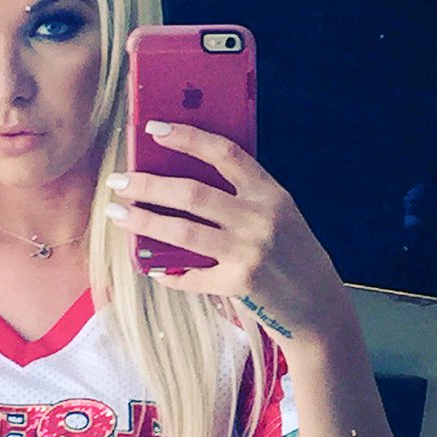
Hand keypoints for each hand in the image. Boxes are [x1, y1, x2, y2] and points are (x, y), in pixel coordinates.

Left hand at [105, 121, 344, 344]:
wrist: (318, 307)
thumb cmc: (294, 257)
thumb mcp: (280, 216)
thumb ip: (244, 198)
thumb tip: (185, 184)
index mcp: (270, 193)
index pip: (224, 153)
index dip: (187, 137)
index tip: (155, 129)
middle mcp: (260, 219)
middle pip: (192, 192)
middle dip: (148, 184)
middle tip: (119, 181)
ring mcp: (249, 252)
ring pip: (183, 230)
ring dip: (144, 221)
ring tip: (118, 215)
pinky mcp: (239, 284)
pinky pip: (191, 275)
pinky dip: (166, 272)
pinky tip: (150, 266)